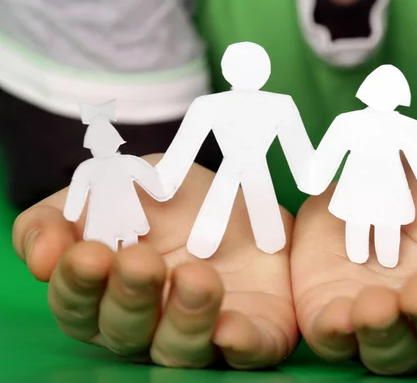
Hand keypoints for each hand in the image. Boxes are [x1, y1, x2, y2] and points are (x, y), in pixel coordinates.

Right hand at [13, 154, 297, 368]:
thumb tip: (40, 254)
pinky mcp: (254, 334)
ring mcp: (201, 332)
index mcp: (109, 291)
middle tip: (141, 261)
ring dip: (183, 317)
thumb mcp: (121, 187)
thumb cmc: (177, 197)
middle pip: (123, 331)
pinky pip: (246, 352)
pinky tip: (230, 327)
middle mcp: (150, 322)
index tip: (87, 254)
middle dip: (129, 297)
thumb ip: (69, 214)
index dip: (76, 283)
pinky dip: (238, 343)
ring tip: (195, 278)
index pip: (77, 304)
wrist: (247, 194)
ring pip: (178, 348)